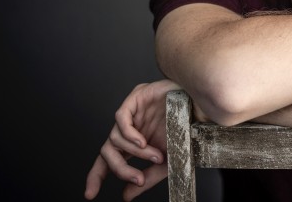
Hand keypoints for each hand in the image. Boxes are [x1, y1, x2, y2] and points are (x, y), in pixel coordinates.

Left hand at [84, 79, 180, 200]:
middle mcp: (129, 129)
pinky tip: (142, 142)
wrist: (200, 109)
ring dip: (135, 153)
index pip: (108, 160)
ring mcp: (132, 113)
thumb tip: (126, 196)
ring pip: (114, 138)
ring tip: (156, 155)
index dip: (97, 176)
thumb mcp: (167, 162)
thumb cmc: (186, 131)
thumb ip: (147, 178)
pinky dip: (129, 134)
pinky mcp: (135, 98)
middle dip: (118, 168)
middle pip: (107, 151)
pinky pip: (121, 118)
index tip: (90, 194)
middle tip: (136, 179)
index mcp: (134, 143)